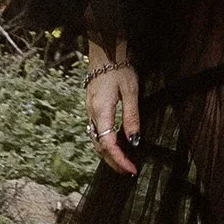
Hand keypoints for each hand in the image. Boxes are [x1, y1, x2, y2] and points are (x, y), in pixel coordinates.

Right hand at [86, 58, 140, 173]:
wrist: (104, 53)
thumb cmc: (118, 69)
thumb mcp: (131, 92)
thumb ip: (131, 118)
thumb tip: (134, 141)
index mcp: (101, 112)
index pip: (108, 144)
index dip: (119, 159)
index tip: (131, 169)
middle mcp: (92, 114)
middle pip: (99, 147)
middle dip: (113, 161)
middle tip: (128, 170)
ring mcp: (90, 111)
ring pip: (96, 140)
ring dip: (109, 154)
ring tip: (123, 162)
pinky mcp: (92, 108)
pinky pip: (96, 132)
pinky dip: (105, 143)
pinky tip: (115, 144)